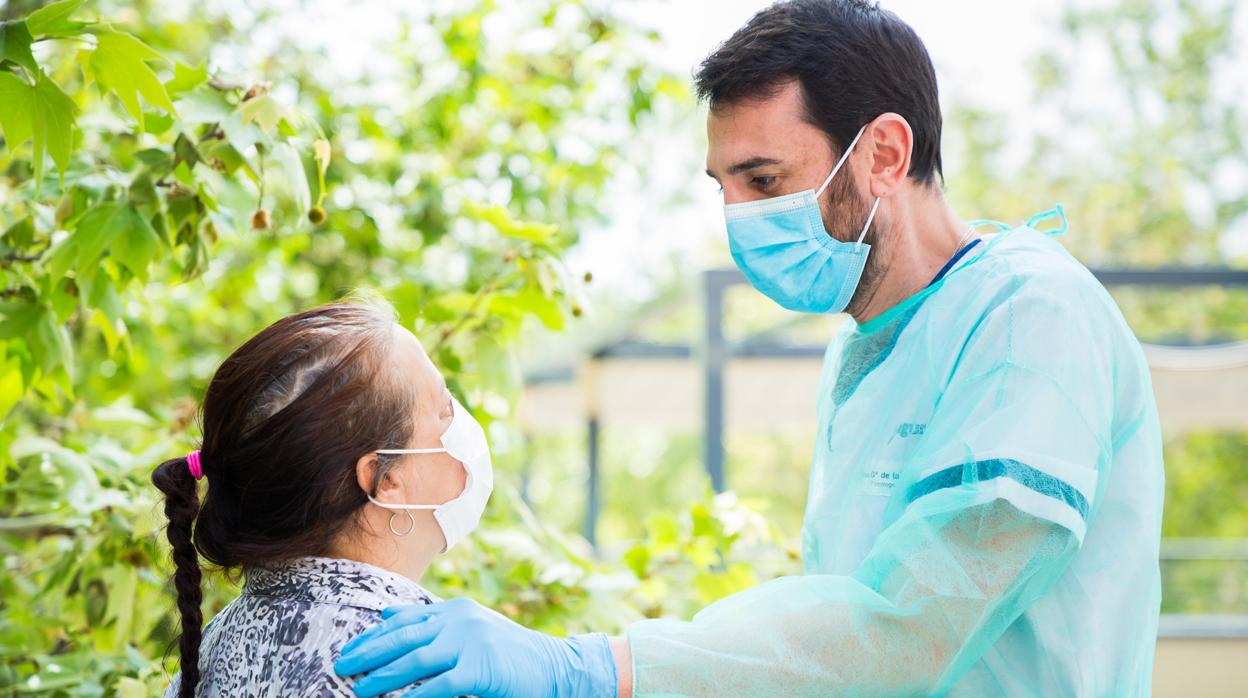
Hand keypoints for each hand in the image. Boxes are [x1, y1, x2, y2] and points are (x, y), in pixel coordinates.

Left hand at [333, 597, 616, 697]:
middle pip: (403, 638)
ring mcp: (471, 642)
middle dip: (368, 653)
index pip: (404, 621)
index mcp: (455, 610)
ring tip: (360, 689)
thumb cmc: (508, 653)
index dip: (373, 637)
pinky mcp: (481, 669)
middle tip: (341, 667)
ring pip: (415, 660)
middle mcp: (460, 620)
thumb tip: (385, 615)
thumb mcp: (468, 629)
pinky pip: (439, 686)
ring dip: (384, 676)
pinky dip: (416, 696)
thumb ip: (429, 623)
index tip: (348, 650)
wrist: (555, 667)